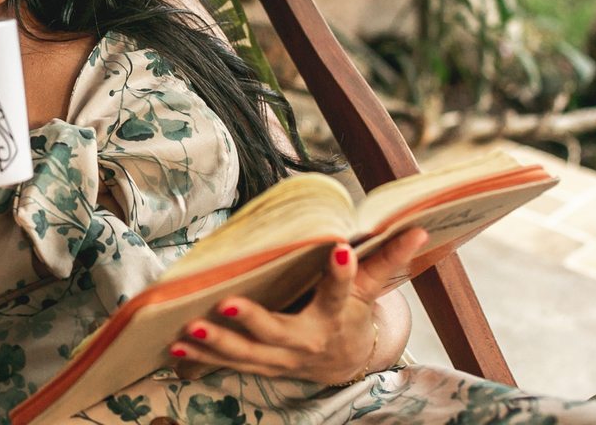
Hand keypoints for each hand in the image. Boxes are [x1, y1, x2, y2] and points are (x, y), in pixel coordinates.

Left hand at [168, 228, 428, 383]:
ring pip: (247, 355)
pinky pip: (230, 365)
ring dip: (216, 344)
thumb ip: (388, 258)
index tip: (339, 249)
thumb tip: (420, 227)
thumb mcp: (372, 287)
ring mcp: (282, 359)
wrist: (346, 361)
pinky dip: (202, 359)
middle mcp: (308, 340)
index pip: (341, 290)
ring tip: (188, 328)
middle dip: (252, 321)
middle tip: (227, 303)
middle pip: (279, 332)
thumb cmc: (353, 312)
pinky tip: (175, 346)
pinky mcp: (262, 367)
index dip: (341, 272)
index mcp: (335, 313)